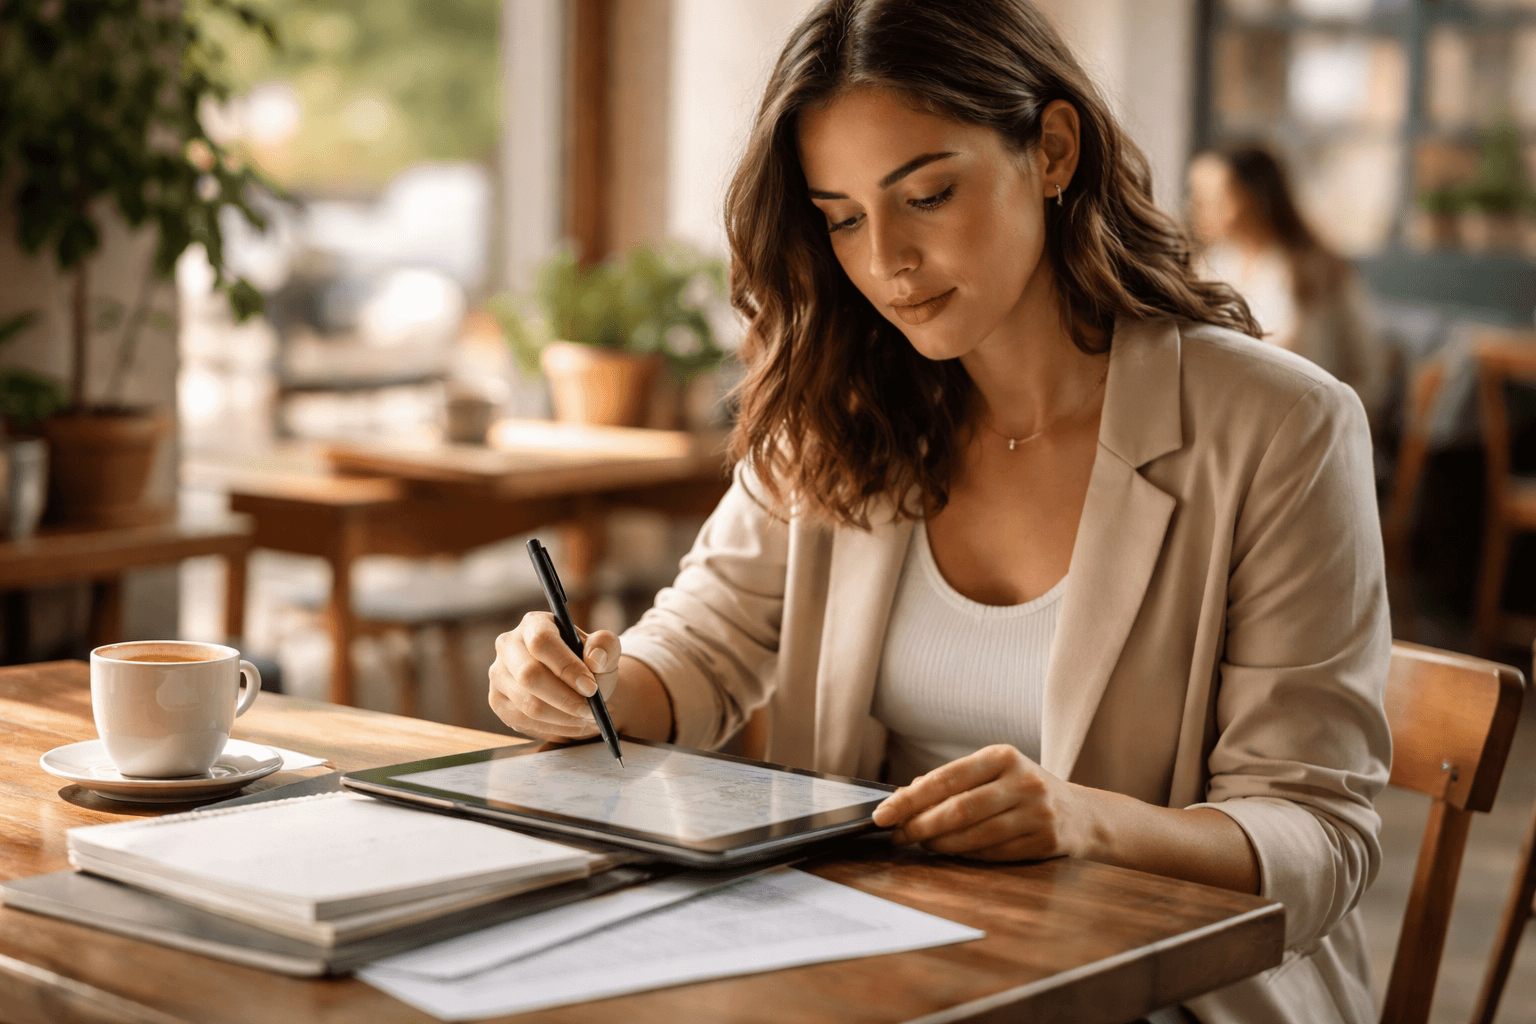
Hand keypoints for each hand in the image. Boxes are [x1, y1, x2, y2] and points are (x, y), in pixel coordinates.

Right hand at [487, 612, 620, 740]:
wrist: (575, 687)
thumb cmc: (588, 665)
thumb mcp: (605, 650)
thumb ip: (606, 646)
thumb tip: (595, 658)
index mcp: (534, 624)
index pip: (542, 642)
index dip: (566, 667)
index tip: (590, 688)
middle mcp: (509, 645)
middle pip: (528, 675)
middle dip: (565, 698)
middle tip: (590, 710)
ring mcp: (498, 674)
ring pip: (527, 704)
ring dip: (562, 716)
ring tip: (585, 717)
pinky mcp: (497, 700)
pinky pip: (522, 720)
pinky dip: (552, 727)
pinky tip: (569, 723)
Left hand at [870, 744, 1090, 861]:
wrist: (1080, 814)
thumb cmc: (1022, 789)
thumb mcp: (994, 772)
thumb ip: (953, 781)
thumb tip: (905, 797)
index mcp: (1003, 756)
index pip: (945, 778)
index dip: (909, 799)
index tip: (883, 814)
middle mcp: (1023, 781)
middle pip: (958, 810)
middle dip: (920, 826)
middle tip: (897, 835)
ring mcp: (1036, 813)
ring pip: (973, 836)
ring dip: (939, 845)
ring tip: (920, 845)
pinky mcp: (1043, 842)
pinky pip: (991, 854)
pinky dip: (964, 855)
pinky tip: (949, 852)